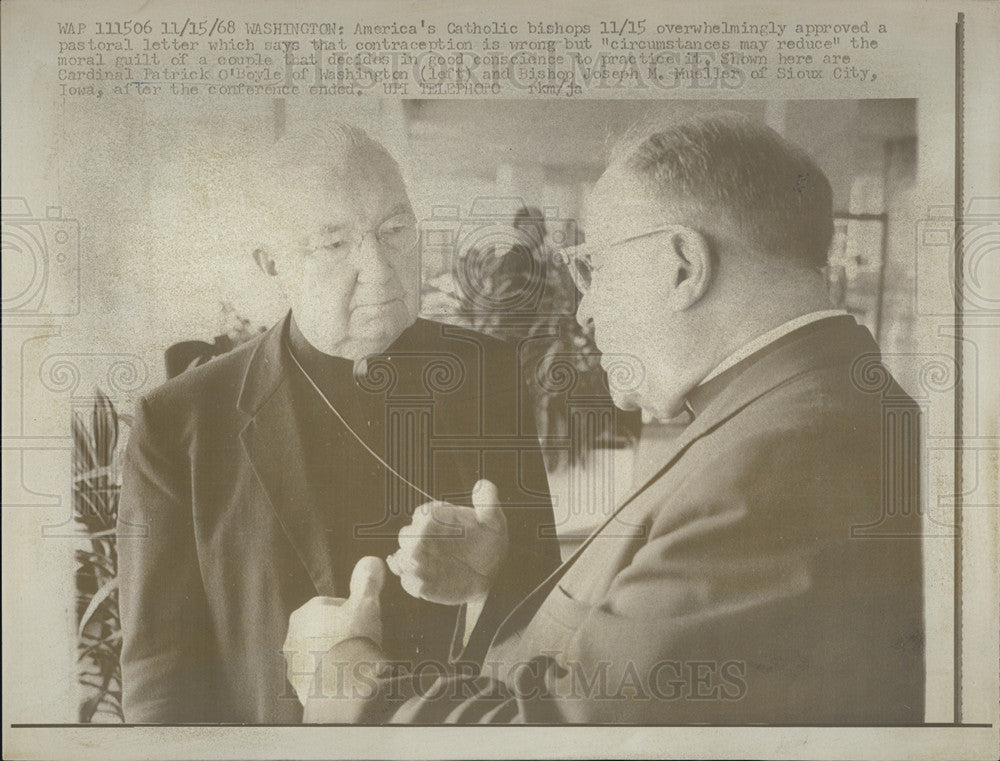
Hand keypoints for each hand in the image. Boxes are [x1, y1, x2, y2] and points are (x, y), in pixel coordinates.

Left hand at [283, 556, 385, 706]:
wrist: (341, 685)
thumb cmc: (352, 639)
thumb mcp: (365, 604)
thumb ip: (367, 581)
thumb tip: (371, 561)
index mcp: (305, 613)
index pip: (332, 606)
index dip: (352, 613)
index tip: (363, 624)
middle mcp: (293, 636)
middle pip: (324, 630)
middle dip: (340, 634)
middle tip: (360, 643)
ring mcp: (293, 662)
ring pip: (319, 653)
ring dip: (334, 656)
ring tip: (354, 663)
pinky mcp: (298, 685)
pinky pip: (317, 675)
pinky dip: (330, 675)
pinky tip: (345, 679)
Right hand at [387, 479, 507, 604]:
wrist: (491, 570)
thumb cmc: (488, 540)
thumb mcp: (493, 519)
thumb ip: (487, 502)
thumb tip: (483, 485)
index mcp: (436, 517)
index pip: (422, 514)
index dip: (429, 521)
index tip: (448, 529)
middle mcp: (422, 537)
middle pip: (406, 537)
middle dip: (415, 543)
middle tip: (433, 549)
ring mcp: (419, 560)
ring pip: (400, 560)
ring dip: (409, 564)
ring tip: (427, 567)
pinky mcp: (420, 582)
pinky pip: (408, 583)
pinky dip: (414, 583)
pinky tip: (429, 582)